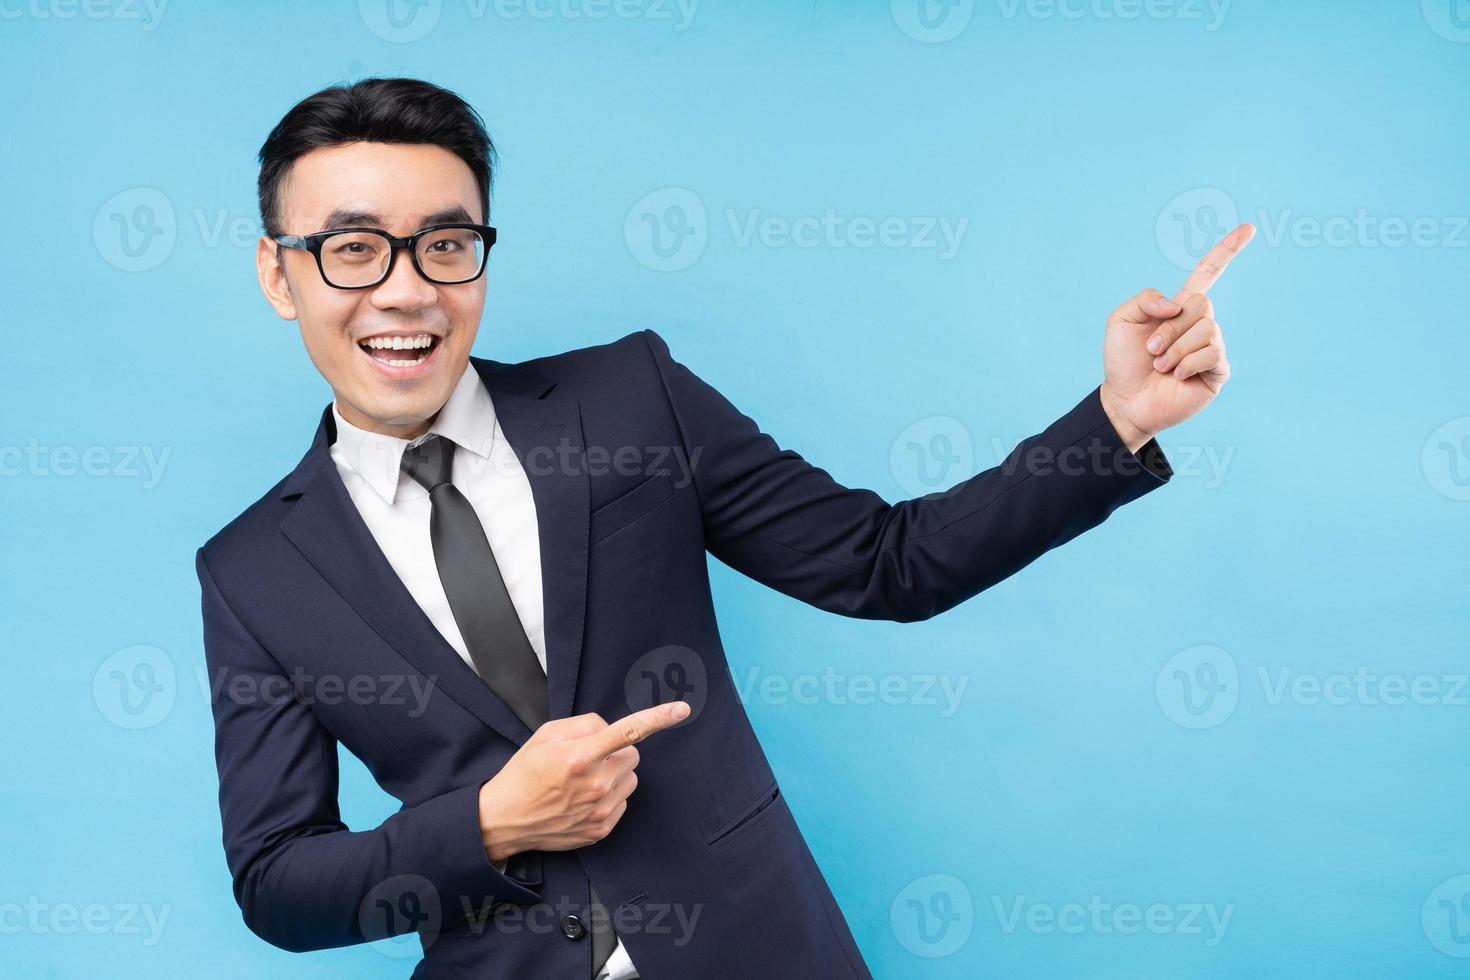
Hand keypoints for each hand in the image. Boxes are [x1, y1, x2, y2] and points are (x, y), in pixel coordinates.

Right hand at [476, 702, 689, 862]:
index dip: (657, 718)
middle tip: (589, 759)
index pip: (627, 732)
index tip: (681, 709)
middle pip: (632, 756)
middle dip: (616, 753)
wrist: (505, 819)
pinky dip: (609, 797)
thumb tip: (609, 729)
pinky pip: (622, 803)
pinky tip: (582, 800)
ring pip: (630, 779)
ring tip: (583, 781)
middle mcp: (595, 784)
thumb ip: (584, 724)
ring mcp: (601, 810)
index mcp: (580, 756)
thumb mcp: (546, 735)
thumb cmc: (525, 773)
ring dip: (615, 775)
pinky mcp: (602, 829)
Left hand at [1099, 223, 1254, 450]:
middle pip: (1202, 304)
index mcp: (1179, 307)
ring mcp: (1212, 347)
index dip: (1227, 251)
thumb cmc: (1122, 362)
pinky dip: (1187, 364)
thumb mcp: (1121, 321)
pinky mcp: (1218, 371)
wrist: (1125, 400)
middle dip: (1171, 327)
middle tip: (1151, 350)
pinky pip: (1212, 354)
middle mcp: (1200, 324)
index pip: (1208, 273)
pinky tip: (1176, 376)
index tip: (1249, 229)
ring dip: (1176, 349)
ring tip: (1160, 366)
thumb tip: (1178, 304)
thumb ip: (1146, 300)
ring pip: (1207, 329)